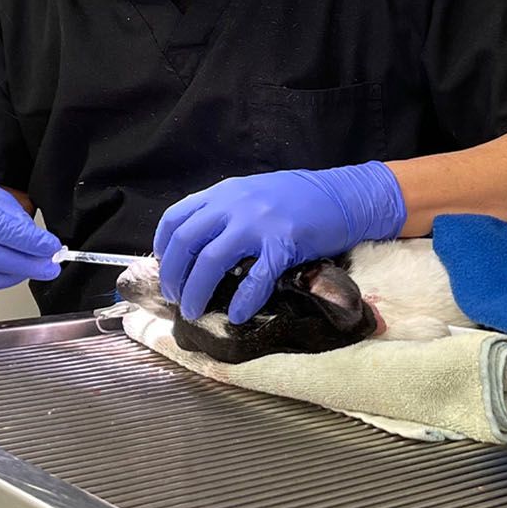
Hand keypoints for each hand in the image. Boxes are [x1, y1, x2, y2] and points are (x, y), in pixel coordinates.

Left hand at [154, 161, 405, 324]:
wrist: (343, 195)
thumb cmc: (299, 197)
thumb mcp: (253, 193)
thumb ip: (226, 211)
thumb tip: (199, 243)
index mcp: (225, 192)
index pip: (176, 218)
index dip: (163, 247)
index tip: (164, 266)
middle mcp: (235, 204)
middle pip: (186, 243)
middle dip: (174, 275)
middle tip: (175, 297)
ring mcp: (259, 223)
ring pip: (211, 262)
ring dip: (196, 291)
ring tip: (193, 311)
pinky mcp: (284, 244)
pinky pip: (256, 278)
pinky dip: (243, 301)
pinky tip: (238, 315)